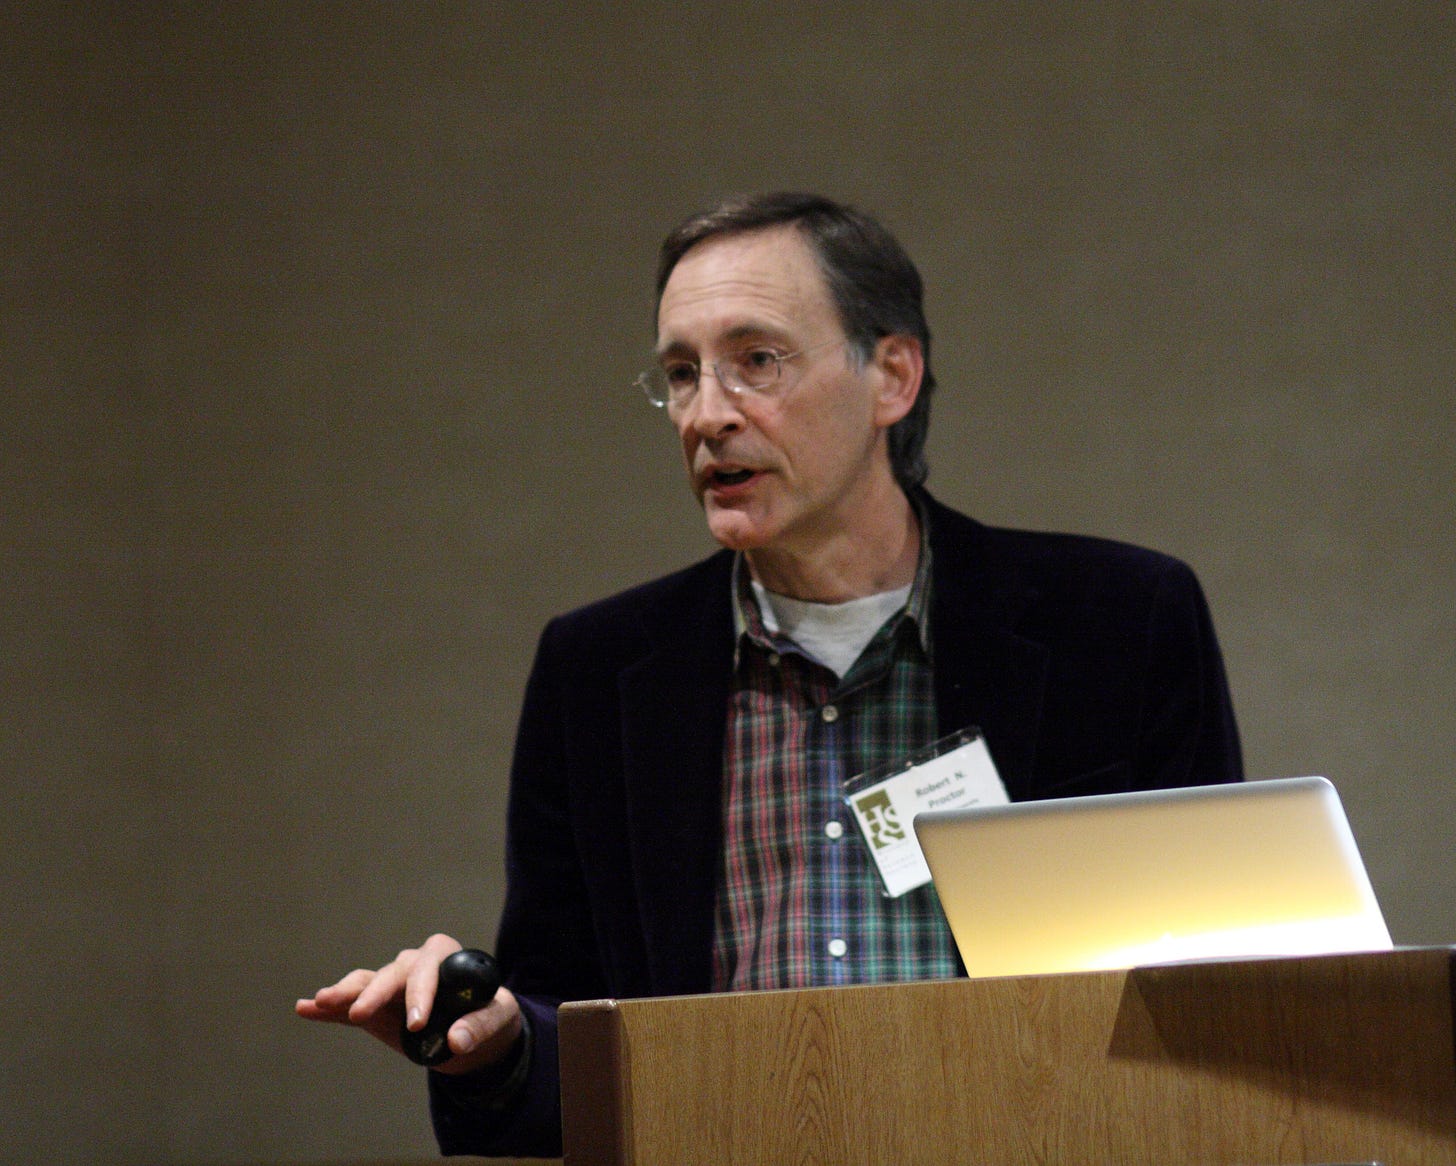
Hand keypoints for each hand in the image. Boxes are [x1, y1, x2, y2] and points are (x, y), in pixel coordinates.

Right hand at [295, 932, 522, 1075]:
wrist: (476, 1033)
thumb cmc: (490, 1015)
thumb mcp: (499, 1019)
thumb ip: (482, 1026)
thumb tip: (457, 1039)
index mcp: (446, 959)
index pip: (429, 966)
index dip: (421, 991)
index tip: (417, 1023)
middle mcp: (415, 966)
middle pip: (392, 973)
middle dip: (376, 992)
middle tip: (361, 1014)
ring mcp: (392, 986)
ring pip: (366, 984)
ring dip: (344, 993)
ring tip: (321, 1001)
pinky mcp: (376, 1010)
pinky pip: (350, 1007)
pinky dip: (328, 1009)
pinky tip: (304, 1008)